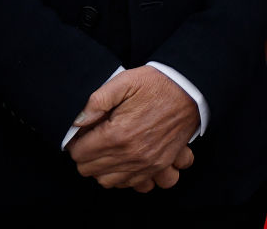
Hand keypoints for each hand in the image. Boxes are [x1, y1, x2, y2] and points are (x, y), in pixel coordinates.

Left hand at [67, 66, 198, 191]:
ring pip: (108, 181)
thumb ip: (97, 100)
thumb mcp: (125, 81)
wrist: (190, 91)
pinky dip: (124, 177)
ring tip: (107, 148)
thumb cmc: (156, 84)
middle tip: (94, 137)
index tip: (83, 131)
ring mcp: (146, 165)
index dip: (76, 141)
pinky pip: (132, 185)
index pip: (79, 153)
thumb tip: (77, 121)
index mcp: (118, 134)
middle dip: (86, 154)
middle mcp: (131, 155)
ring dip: (102, 167)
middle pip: (90, 170)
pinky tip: (124, 159)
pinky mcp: (158, 167)